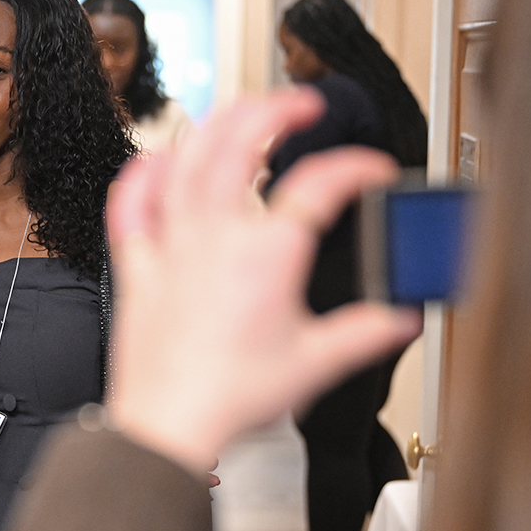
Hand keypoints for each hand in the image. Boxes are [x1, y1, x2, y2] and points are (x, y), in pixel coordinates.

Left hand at [105, 89, 421, 470]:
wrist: (169, 426)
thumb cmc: (230, 399)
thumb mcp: (315, 365)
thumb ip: (365, 333)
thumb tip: (400, 317)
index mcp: (266, 255)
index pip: (319, 185)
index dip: (354, 167)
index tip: (371, 171)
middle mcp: (215, 239)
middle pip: (238, 144)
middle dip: (274, 109)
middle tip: (299, 104)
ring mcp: (171, 249)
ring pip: (185, 163)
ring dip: (213, 127)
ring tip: (238, 113)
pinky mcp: (137, 270)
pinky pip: (129, 208)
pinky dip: (141, 176)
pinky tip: (154, 159)